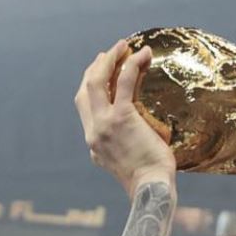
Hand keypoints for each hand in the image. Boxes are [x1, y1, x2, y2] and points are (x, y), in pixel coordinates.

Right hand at [77, 41, 177, 195]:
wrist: (151, 189)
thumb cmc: (149, 180)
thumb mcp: (128, 163)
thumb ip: (123, 147)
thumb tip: (139, 136)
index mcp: (94, 143)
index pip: (85, 106)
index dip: (92, 85)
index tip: (103, 71)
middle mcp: (93, 132)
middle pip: (85, 90)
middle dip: (96, 67)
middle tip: (111, 53)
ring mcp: (104, 124)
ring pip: (97, 81)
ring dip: (109, 60)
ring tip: (124, 46)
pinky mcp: (121, 118)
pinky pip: (124, 82)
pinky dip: (132, 64)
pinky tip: (143, 54)